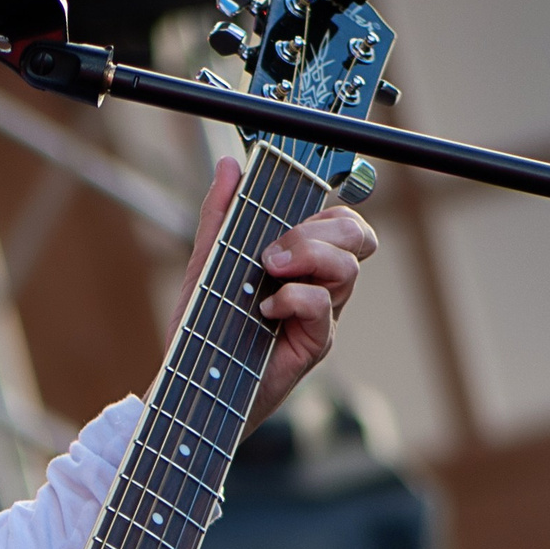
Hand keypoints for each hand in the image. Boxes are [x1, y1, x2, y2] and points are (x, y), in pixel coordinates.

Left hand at [177, 155, 377, 428]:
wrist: (193, 381)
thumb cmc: (204, 328)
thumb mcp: (206, 263)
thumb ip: (220, 216)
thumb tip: (231, 167)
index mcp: (301, 260)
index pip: (338, 220)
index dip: (326, 207)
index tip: (292, 202)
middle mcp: (319, 284)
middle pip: (356, 236)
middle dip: (320, 229)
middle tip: (274, 249)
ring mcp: (320, 314)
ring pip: (347, 268)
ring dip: (309, 257)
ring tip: (270, 273)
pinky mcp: (314, 342)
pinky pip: (322, 306)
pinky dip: (294, 298)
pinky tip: (265, 310)